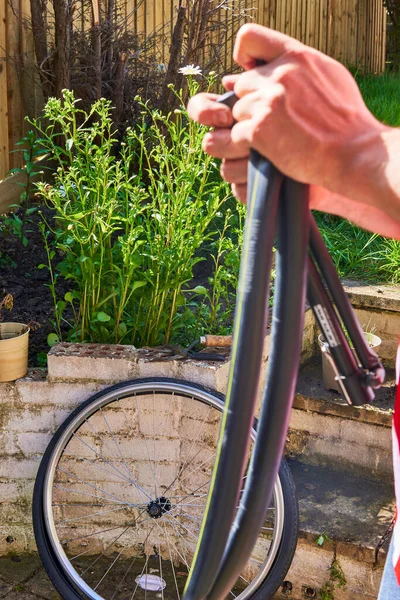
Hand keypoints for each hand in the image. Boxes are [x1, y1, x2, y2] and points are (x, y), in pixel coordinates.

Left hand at [187, 24, 399, 237]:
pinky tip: (270, 151)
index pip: (249, 38)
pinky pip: (236, 136)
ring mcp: (268, 102)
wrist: (354, 153)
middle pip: (242, 85)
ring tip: (276, 138)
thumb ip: (293, 70)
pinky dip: (249, 147)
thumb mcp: (329, 78)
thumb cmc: (346, 120)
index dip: (244, 58)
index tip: (251, 77)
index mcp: (297, 56)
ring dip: (250, 127)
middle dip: (252, 104)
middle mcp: (280, 74)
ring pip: (237, 112)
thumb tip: (242, 73)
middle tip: (273, 122)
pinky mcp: (259, 129)